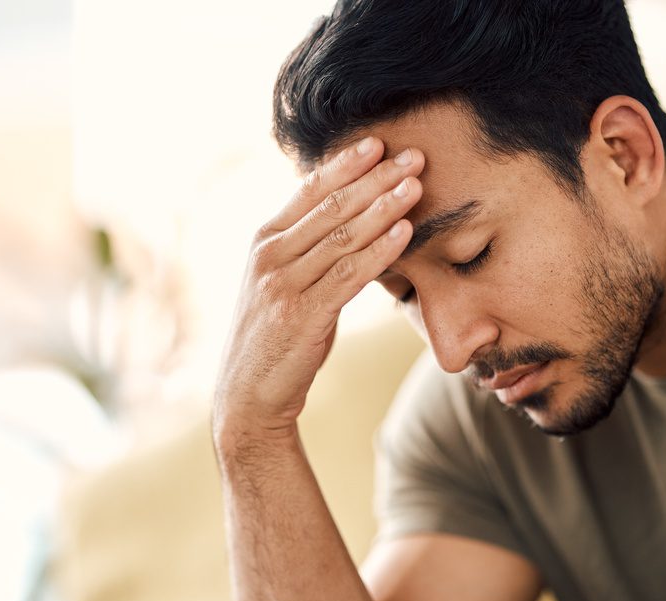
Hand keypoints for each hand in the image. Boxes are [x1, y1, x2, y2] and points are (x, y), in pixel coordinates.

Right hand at [212, 137, 423, 445]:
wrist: (249, 393)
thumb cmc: (276, 335)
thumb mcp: (284, 282)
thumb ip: (308, 249)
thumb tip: (350, 217)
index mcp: (265, 240)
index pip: (310, 190)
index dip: (346, 164)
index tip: (379, 142)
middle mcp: (270, 255)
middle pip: (332, 206)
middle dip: (376, 177)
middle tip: (413, 156)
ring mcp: (283, 284)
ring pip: (343, 236)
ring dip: (384, 207)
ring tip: (416, 185)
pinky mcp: (301, 314)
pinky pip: (348, 275)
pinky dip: (379, 251)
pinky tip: (404, 232)